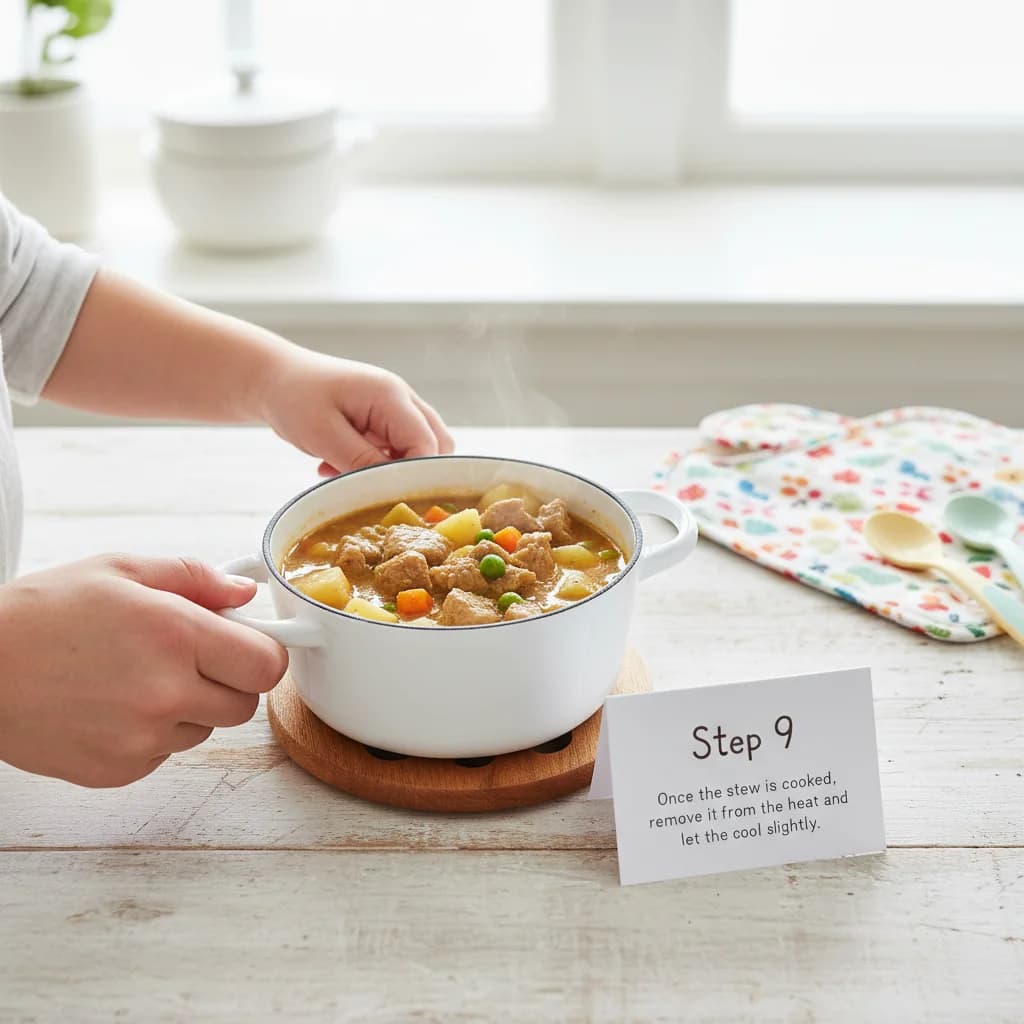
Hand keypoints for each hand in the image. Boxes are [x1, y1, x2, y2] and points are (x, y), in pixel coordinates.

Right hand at [0, 555, 287, 786]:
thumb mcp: (122, 571)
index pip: (267, 664)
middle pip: (244, 703)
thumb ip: (195, 579)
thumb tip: (244, 595)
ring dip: (189, 708)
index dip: (265, 653)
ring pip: (205, 730)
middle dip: (229, 680)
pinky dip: (154, 734)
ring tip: (138, 677)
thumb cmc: (44, 613)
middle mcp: (166, 692)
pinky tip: (115, 705)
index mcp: (176, 635)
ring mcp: (142, 739)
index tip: (249, 645)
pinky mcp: (118, 770)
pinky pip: (165, 754)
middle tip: (190, 657)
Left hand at [257, 350, 454, 475]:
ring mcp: (394, 408)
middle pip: (435, 445)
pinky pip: (394, 449)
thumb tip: (390, 488)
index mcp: (390, 396)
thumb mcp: (323, 434)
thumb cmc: (293, 397)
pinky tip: (336, 465)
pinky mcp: (382, 419)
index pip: (426, 444)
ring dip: (388, 470)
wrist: (271, 377)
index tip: (391, 499)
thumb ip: (360, 461)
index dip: (415, 476)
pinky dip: (373, 464)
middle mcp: (401, 399)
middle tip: (372, 488)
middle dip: (409, 474)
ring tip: (344, 472)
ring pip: (416, 449)